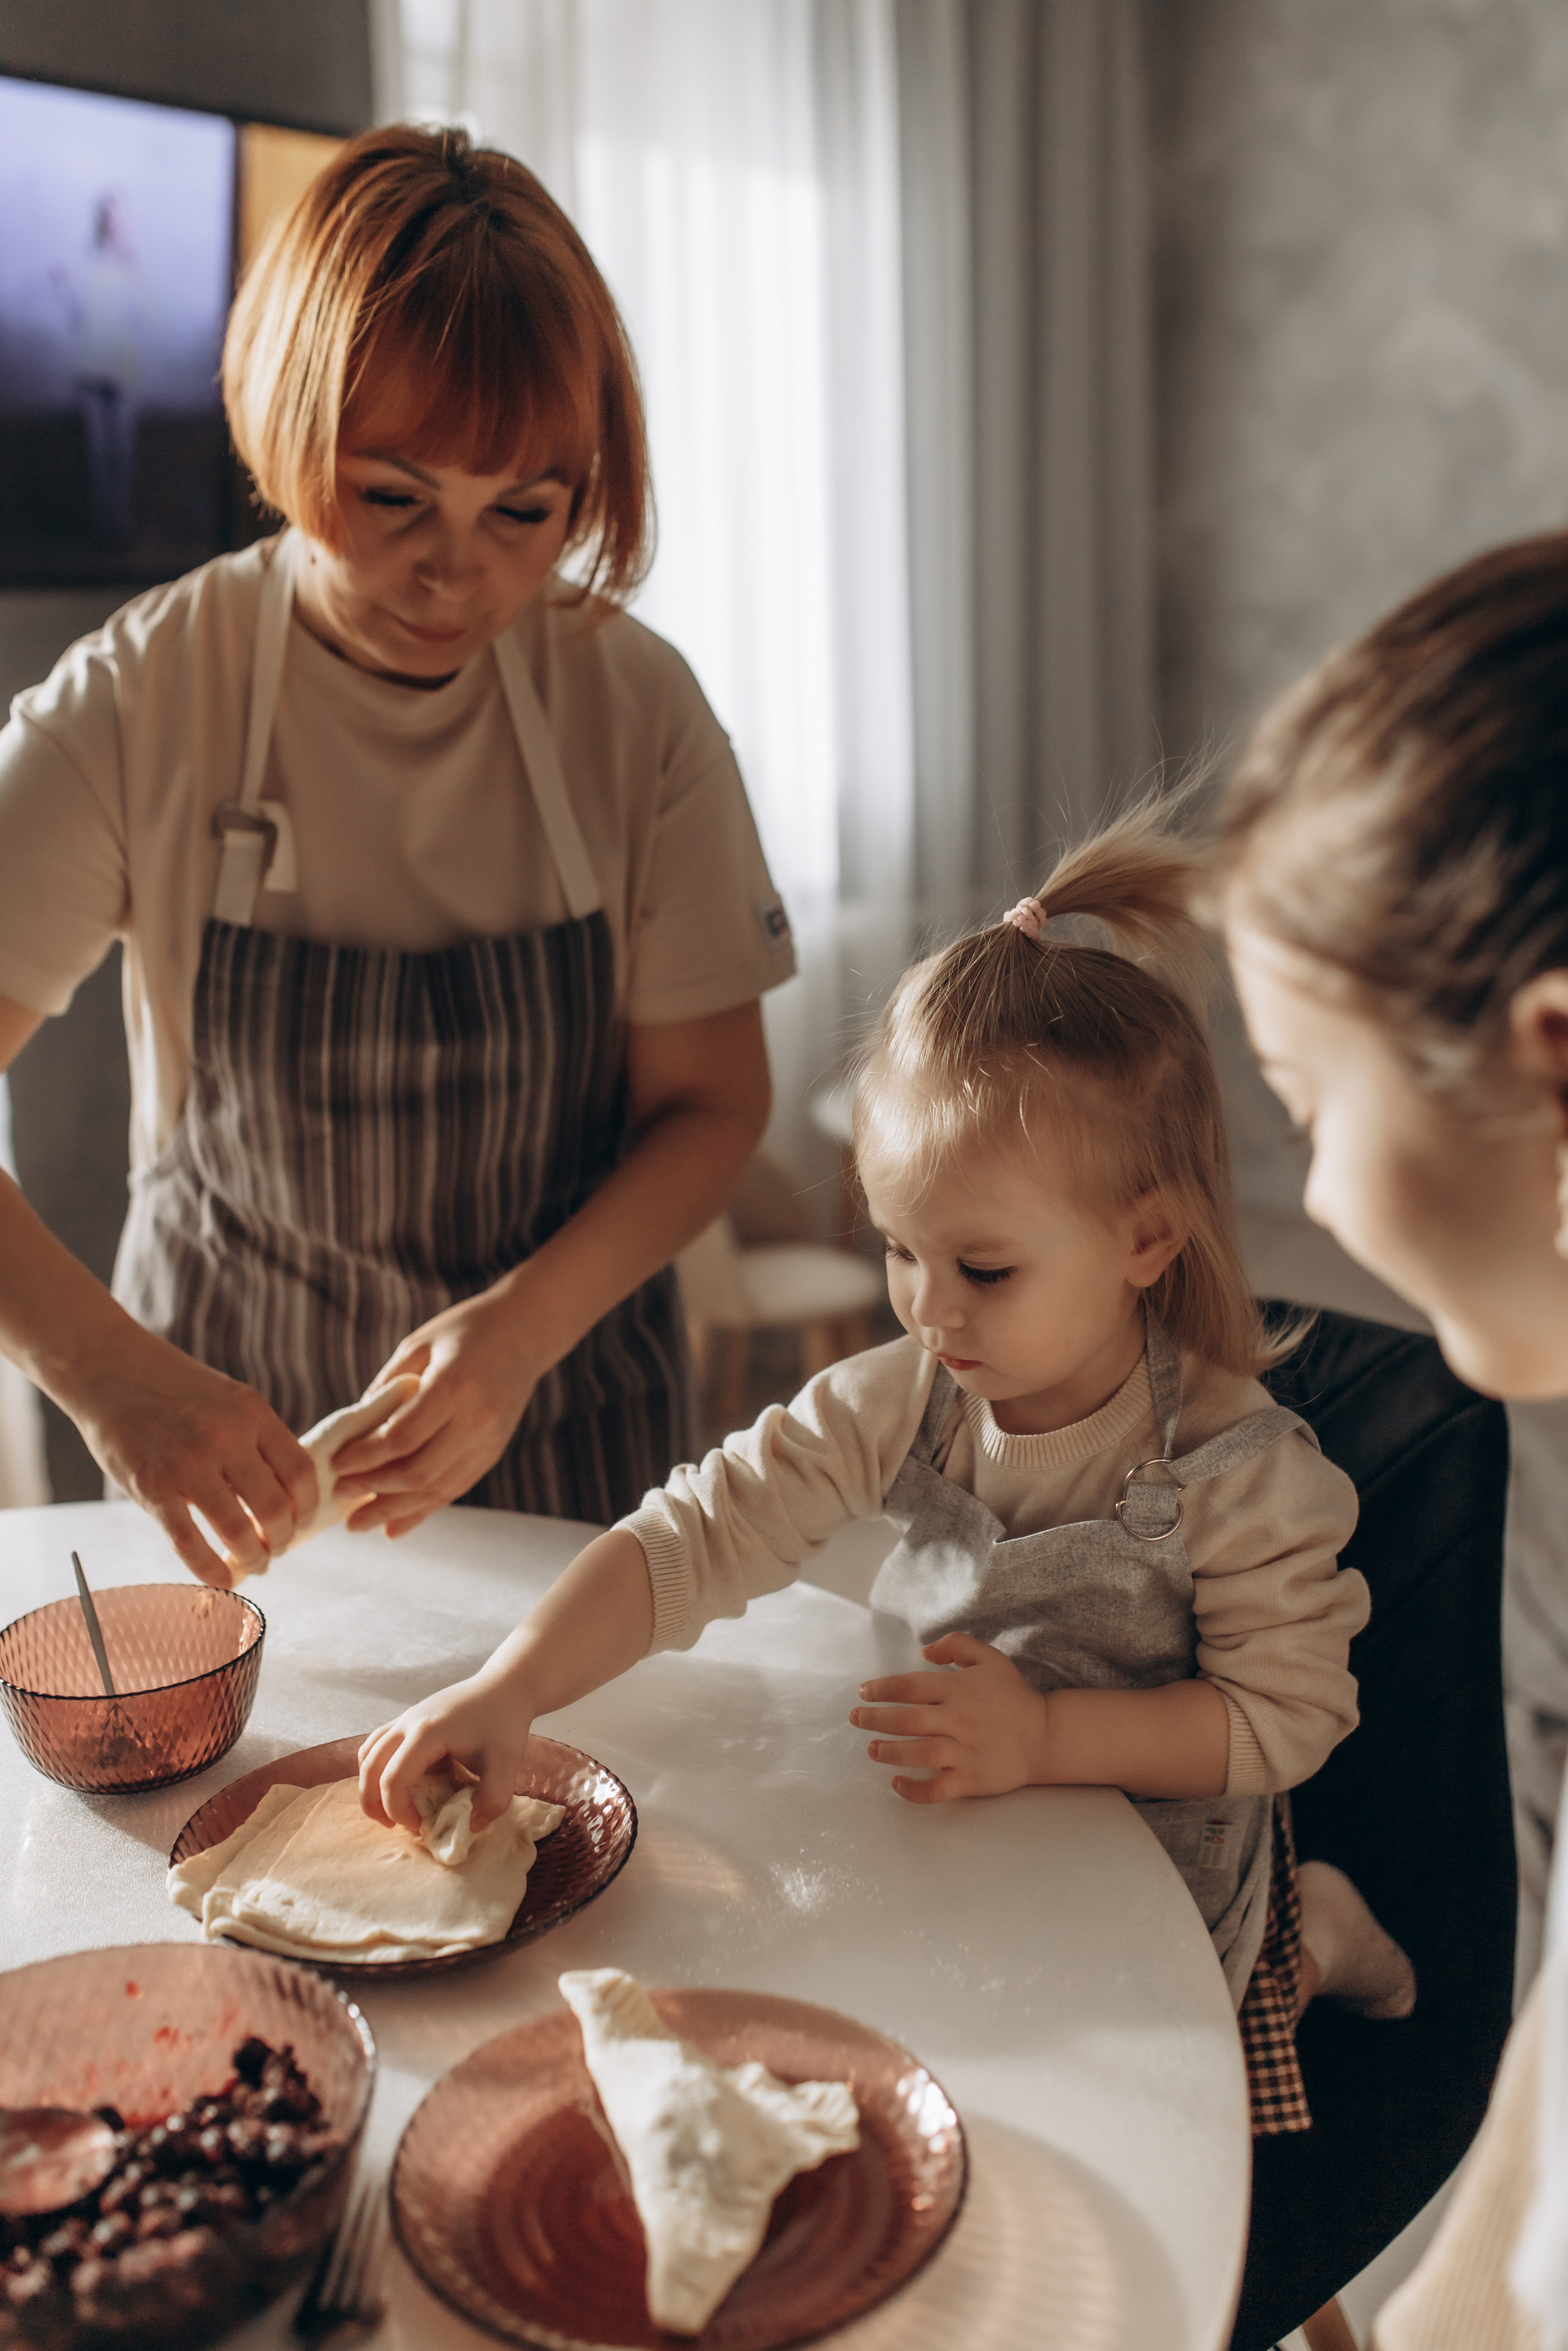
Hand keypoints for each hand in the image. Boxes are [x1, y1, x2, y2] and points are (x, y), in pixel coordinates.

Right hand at [71, 1334, 316, 1588]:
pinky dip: (211, 1571)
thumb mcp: (230, 1400)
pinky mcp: (152, 1487)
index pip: (301, 1473)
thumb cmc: (175, 1388)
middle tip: (276, 1549)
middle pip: (276, 1508)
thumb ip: (257, 1441)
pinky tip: (221, 1581)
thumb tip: (285, 1495)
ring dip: (254, 1558)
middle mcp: (225, 1437)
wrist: (110, 1369)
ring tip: (255, 1564)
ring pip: (239, 1531)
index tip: (301, 1522)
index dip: (307, 1508)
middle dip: (282, 1540)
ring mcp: (187, 1463)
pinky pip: (189, 1543)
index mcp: (252, 1413)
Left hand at [329, 1291, 540, 1535]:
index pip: (401, 1437)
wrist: (526, 1331)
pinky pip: (454, 1489)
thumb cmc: (464, 1331)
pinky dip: (422, 1511)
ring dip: (393, 1511)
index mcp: (454, 1385)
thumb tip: (352, 1436)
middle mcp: (477, 1419)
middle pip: (418, 1472)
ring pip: (436, 1490)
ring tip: (358, 1523)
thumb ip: (386, 1390)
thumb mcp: (418, 1346)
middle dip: (373, 1489)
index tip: (337, 1463)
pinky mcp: (493, 1453)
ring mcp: (489, 1441)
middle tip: (339, 1493)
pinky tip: (393, 1527)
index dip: (365, 1457)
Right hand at [358, 1668, 532, 1833]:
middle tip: (393, 1825)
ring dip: (370, 1784)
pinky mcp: (408, 1717)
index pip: (393, 1779)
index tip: (420, 1826)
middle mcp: (407, 1722)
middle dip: (373, 1803)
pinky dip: (377, 1767)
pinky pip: (377, 1743)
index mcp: (426, 1733)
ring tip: (389, 1808)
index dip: (398, 1810)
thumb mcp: (506, 1765)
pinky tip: (399, 1781)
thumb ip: (491, 1802)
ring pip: (368, 1753)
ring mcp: (405, 1717)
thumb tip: (469, 1828)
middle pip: (369, 1767)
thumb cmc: (504, 1723)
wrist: (504, 1686)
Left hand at [850, 1632, 1049, 1804]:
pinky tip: (897, 1784)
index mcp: (958, 1689)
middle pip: (906, 1720)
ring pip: (917, 1753)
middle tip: (855, 1718)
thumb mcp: (990, 1658)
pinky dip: (914, 1790)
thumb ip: (957, 1645)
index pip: (909, 1686)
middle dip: (874, 1719)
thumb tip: (924, 1652)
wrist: (1046, 1736)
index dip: (881, 1689)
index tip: (863, 1692)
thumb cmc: (1012, 1697)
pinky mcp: (971, 1779)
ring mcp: (964, 1751)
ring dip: (889, 1752)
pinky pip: (937, 1789)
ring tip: (872, 1749)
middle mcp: (958, 1719)